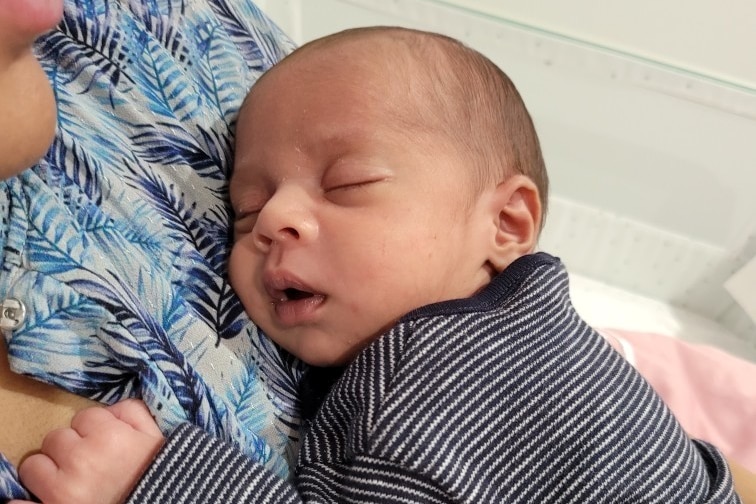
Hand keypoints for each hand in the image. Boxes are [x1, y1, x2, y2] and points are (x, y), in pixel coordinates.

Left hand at [13, 399, 164, 503]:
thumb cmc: (158, 477)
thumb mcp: (157, 438)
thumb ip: (134, 413)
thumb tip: (111, 409)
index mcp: (110, 437)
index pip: (85, 416)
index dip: (95, 429)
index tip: (104, 443)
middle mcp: (82, 459)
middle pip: (56, 437)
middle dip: (69, 448)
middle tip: (87, 463)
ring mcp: (62, 490)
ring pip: (33, 465)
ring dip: (48, 471)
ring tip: (69, 481)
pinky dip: (27, 503)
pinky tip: (42, 499)